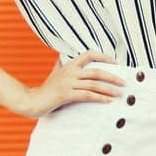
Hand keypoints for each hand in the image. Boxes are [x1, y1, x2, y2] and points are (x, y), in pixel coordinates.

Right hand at [11, 51, 126, 119]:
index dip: (104, 57)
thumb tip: (63, 58)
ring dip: (109, 89)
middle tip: (124, 82)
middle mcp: (70, 72)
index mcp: (69, 65)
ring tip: (120, 94)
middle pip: (96, 71)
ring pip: (94, 84)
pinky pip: (87, 95)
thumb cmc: (46, 90)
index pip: (89, 54)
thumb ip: (62, 66)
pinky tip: (108, 101)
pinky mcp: (66, 95)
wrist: (31, 101)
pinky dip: (99, 98)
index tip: (115, 64)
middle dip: (113, 76)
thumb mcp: (55, 74)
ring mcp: (68, 83)